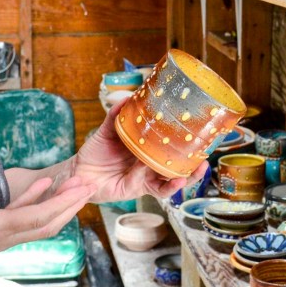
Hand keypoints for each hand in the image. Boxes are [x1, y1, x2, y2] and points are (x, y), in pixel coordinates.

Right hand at [0, 172, 95, 268]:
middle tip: (90, 185)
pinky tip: (49, 188)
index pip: (34, 218)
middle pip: (45, 225)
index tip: (79, 188)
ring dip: (61, 208)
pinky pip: (25, 222)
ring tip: (78, 187)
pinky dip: (41, 206)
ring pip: (39, 226)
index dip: (61, 203)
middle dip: (70, 206)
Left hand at [72, 99, 208, 204]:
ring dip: (187, 175)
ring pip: (172, 179)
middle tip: (205, 153)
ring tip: (199, 168)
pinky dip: (168, 185)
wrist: (80, 172)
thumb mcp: (107, 130)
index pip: (168, 145)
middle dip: (193, 162)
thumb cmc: (95, 152)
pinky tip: (176, 179)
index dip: (183, 141)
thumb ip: (116, 116)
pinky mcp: (139, 189)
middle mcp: (149, 164)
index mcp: (145, 149)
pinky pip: (157, 189)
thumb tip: (127, 97)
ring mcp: (146, 177)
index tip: (198, 132)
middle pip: (176, 165)